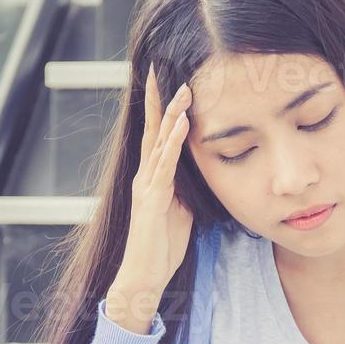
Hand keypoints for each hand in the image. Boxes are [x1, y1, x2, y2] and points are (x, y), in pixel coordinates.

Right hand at [117, 61, 195, 297]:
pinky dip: (173, 141)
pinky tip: (182, 123)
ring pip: (159, 141)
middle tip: (161, 69)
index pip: (156, 135)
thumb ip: (185, 189)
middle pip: (153, 129)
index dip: (160, 108)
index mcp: (152, 177)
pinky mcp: (153, 198)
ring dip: (171, 113)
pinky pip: (165, 164)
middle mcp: (145, 175)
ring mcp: (147, 185)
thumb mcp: (181, 210)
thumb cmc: (162, 245)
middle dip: (159, 99)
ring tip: (182, 88)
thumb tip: (199, 176)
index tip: (165, 81)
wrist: (145, 274)